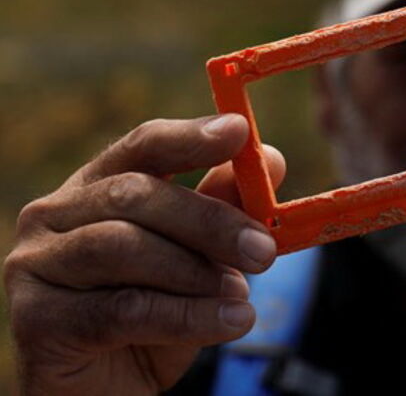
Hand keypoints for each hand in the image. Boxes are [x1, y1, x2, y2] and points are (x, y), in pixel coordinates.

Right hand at [3, 115, 286, 395]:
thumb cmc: (153, 314)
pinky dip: (187, 314)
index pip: (142, 146)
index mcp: (96, 186)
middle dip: (210, 220)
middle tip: (263, 250)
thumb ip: (224, 208)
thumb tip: (273, 160)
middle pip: (136, 194)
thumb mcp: (198, 258)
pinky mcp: (36, 318)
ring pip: (124, 247)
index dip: (190, 136)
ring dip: (196, 272)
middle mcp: (54, 214)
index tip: (239, 133)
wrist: (104, 392)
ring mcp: (35, 264)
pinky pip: (122, 308)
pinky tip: (230, 322)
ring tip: (243, 295)